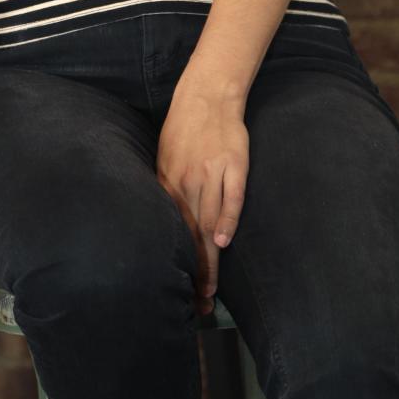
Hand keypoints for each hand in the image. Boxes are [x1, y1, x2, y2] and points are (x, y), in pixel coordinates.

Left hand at [156, 75, 248, 316]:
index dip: (177, 263)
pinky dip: (228, 218)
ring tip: (210, 288)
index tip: (181, 290)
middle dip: (194, 271)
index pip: (172, 231)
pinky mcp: (234, 164)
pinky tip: (224, 241)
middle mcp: (187, 181)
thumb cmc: (184, 130)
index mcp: (168, 182)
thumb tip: (164, 223)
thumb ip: (167, 190)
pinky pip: (232, 196)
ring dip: (209, 257)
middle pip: (190, 234)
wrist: (207, 95)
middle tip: (198, 302)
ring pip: (209, 222)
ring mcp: (211, 172)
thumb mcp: (165, 159)